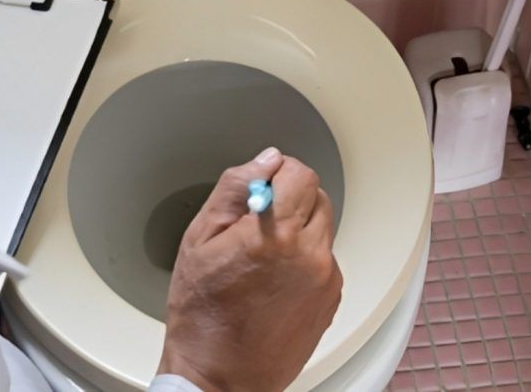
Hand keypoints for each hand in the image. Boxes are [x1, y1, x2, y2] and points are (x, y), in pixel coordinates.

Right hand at [158, 147, 342, 391]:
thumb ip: (235, 189)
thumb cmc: (202, 314)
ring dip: (298, 230)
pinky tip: (274, 280)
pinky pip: (324, 260)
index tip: (261, 187)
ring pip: (322, 228)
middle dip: (289, 199)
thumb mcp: (200, 239)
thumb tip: (265, 161)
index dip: (276, 174)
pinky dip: (304, 260)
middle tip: (256, 224)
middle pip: (317, 197)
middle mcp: (309, 255)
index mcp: (275, 234)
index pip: (300, 173)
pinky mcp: (331, 298)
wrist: (219, 375)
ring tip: (262, 258)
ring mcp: (325, 279)